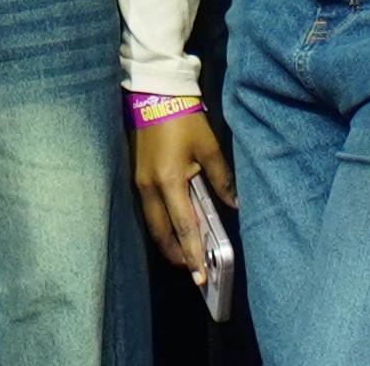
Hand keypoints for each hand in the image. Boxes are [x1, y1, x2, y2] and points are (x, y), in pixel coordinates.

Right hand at [133, 107, 237, 276]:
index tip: (200, 275)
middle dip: (177, 255)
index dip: (193, 252)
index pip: (184, 227)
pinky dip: (160, 224)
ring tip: (183, 255)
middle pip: (161, 233)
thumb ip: (221, 178)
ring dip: (167, 242)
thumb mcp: (209, 147)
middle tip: (192, 271)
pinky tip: (171, 228)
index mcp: (170, 181)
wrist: (154, 93)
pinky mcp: (136, 175)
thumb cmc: (184, 118)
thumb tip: (234, 203)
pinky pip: (147, 209)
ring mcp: (139, 181)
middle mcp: (149, 187)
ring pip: (151, 223)